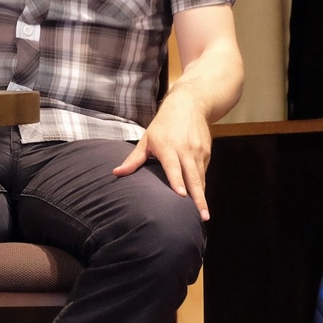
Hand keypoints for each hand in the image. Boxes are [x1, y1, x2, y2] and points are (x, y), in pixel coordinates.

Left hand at [113, 87, 212, 220]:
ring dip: (202, 196)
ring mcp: (198, 151)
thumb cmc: (163, 124)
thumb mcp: (146, 139)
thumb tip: (116, 173)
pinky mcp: (206, 152)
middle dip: (198, 198)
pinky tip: (200, 198)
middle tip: (202, 217)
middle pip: (192, 177)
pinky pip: (203, 172)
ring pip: (200, 177)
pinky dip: (201, 185)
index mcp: (168, 147)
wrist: (188, 105)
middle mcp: (185, 149)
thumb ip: (134, 159)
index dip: (177, 181)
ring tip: (203, 215)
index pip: (173, 167)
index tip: (181, 196)